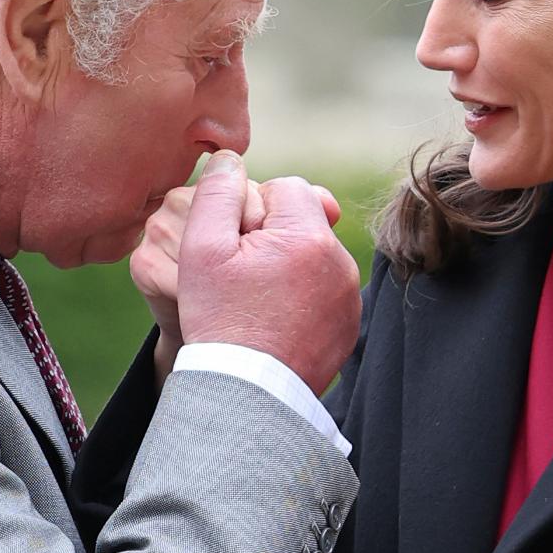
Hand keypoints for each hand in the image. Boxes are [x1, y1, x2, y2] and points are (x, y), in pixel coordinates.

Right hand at [131, 170, 343, 386]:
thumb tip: (230, 158)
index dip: (255, 207)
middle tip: (241, 274)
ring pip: (314, 256)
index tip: (235, 243)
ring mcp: (349, 297)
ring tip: (256, 300)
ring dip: (288, 265)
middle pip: (304, 221)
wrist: (248, 394)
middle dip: (273, 235)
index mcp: (309, 236)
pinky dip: (301, 297)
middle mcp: (340, 262)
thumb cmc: (221, 320)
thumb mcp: (203, 250)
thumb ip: (217, 192)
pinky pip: (324, 291)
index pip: (288, 187)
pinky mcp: (348, 324)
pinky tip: (274, 320)